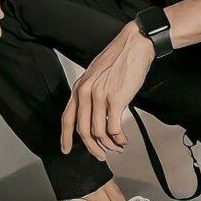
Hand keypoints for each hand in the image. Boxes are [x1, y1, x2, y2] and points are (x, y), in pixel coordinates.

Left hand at [60, 21, 155, 159]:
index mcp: (79, 87)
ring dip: (109, 144)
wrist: (134, 45)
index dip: (65, 137)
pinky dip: (119, 139)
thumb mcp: (96, 74)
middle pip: (83, 131)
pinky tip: (123, 139)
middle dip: (92, 148)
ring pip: (99, 132)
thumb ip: (91, 93)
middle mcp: (86, 92)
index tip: (66, 150)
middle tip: (101, 155)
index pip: (67, 118)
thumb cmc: (119, 58)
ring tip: (117, 146)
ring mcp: (100, 96)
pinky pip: (114, 128)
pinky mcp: (116, 99)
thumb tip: (94, 116)